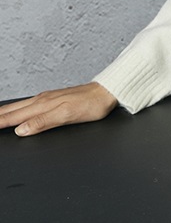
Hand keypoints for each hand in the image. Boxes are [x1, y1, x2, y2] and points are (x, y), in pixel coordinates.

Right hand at [0, 83, 117, 136]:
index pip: (14, 117)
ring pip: (20, 107)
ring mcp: (48, 99)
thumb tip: (21, 130)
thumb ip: (43, 122)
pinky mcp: (54, 99)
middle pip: (13, 110)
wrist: (107, 92)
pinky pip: (29, 105)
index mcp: (42, 105)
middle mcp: (42, 100)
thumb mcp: (67, 116)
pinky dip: (18, 110)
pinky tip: (19, 111)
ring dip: (5, 112)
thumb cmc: (92, 104)